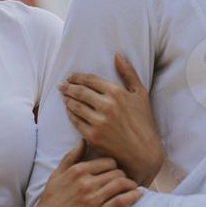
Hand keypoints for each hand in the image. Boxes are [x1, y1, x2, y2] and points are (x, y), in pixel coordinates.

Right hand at [30, 139, 141, 206]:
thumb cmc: (49, 202)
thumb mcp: (56, 176)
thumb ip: (70, 157)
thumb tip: (83, 141)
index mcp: (78, 171)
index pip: (108, 161)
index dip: (115, 166)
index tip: (117, 172)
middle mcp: (87, 183)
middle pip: (117, 172)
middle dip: (123, 175)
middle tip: (126, 180)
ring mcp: (93, 199)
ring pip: (121, 184)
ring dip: (131, 185)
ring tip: (133, 187)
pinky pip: (121, 201)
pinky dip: (133, 196)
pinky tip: (138, 195)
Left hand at [58, 54, 164, 186]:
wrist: (143, 152)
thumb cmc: (144, 122)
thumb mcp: (141, 94)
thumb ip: (128, 73)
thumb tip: (117, 55)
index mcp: (117, 93)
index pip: (90, 80)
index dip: (77, 77)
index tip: (70, 76)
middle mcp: (107, 106)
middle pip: (79, 92)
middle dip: (68, 87)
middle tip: (61, 85)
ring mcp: (99, 122)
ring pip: (75, 106)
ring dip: (67, 100)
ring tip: (64, 96)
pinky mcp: (93, 136)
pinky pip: (76, 122)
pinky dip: (70, 115)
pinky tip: (69, 111)